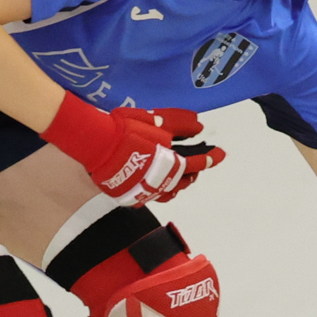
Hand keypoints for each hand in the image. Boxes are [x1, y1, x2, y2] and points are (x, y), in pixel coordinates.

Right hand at [41, 94, 224, 206]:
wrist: (96, 144)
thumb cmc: (127, 130)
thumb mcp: (156, 120)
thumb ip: (180, 124)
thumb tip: (198, 127)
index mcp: (172, 165)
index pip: (199, 163)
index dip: (212, 158)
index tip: (221, 154)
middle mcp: (162, 183)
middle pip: (185, 181)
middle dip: (194, 173)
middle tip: (197, 165)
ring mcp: (146, 192)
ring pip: (169, 192)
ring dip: (177, 184)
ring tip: (179, 175)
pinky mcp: (130, 197)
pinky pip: (150, 196)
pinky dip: (157, 189)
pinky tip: (155, 181)